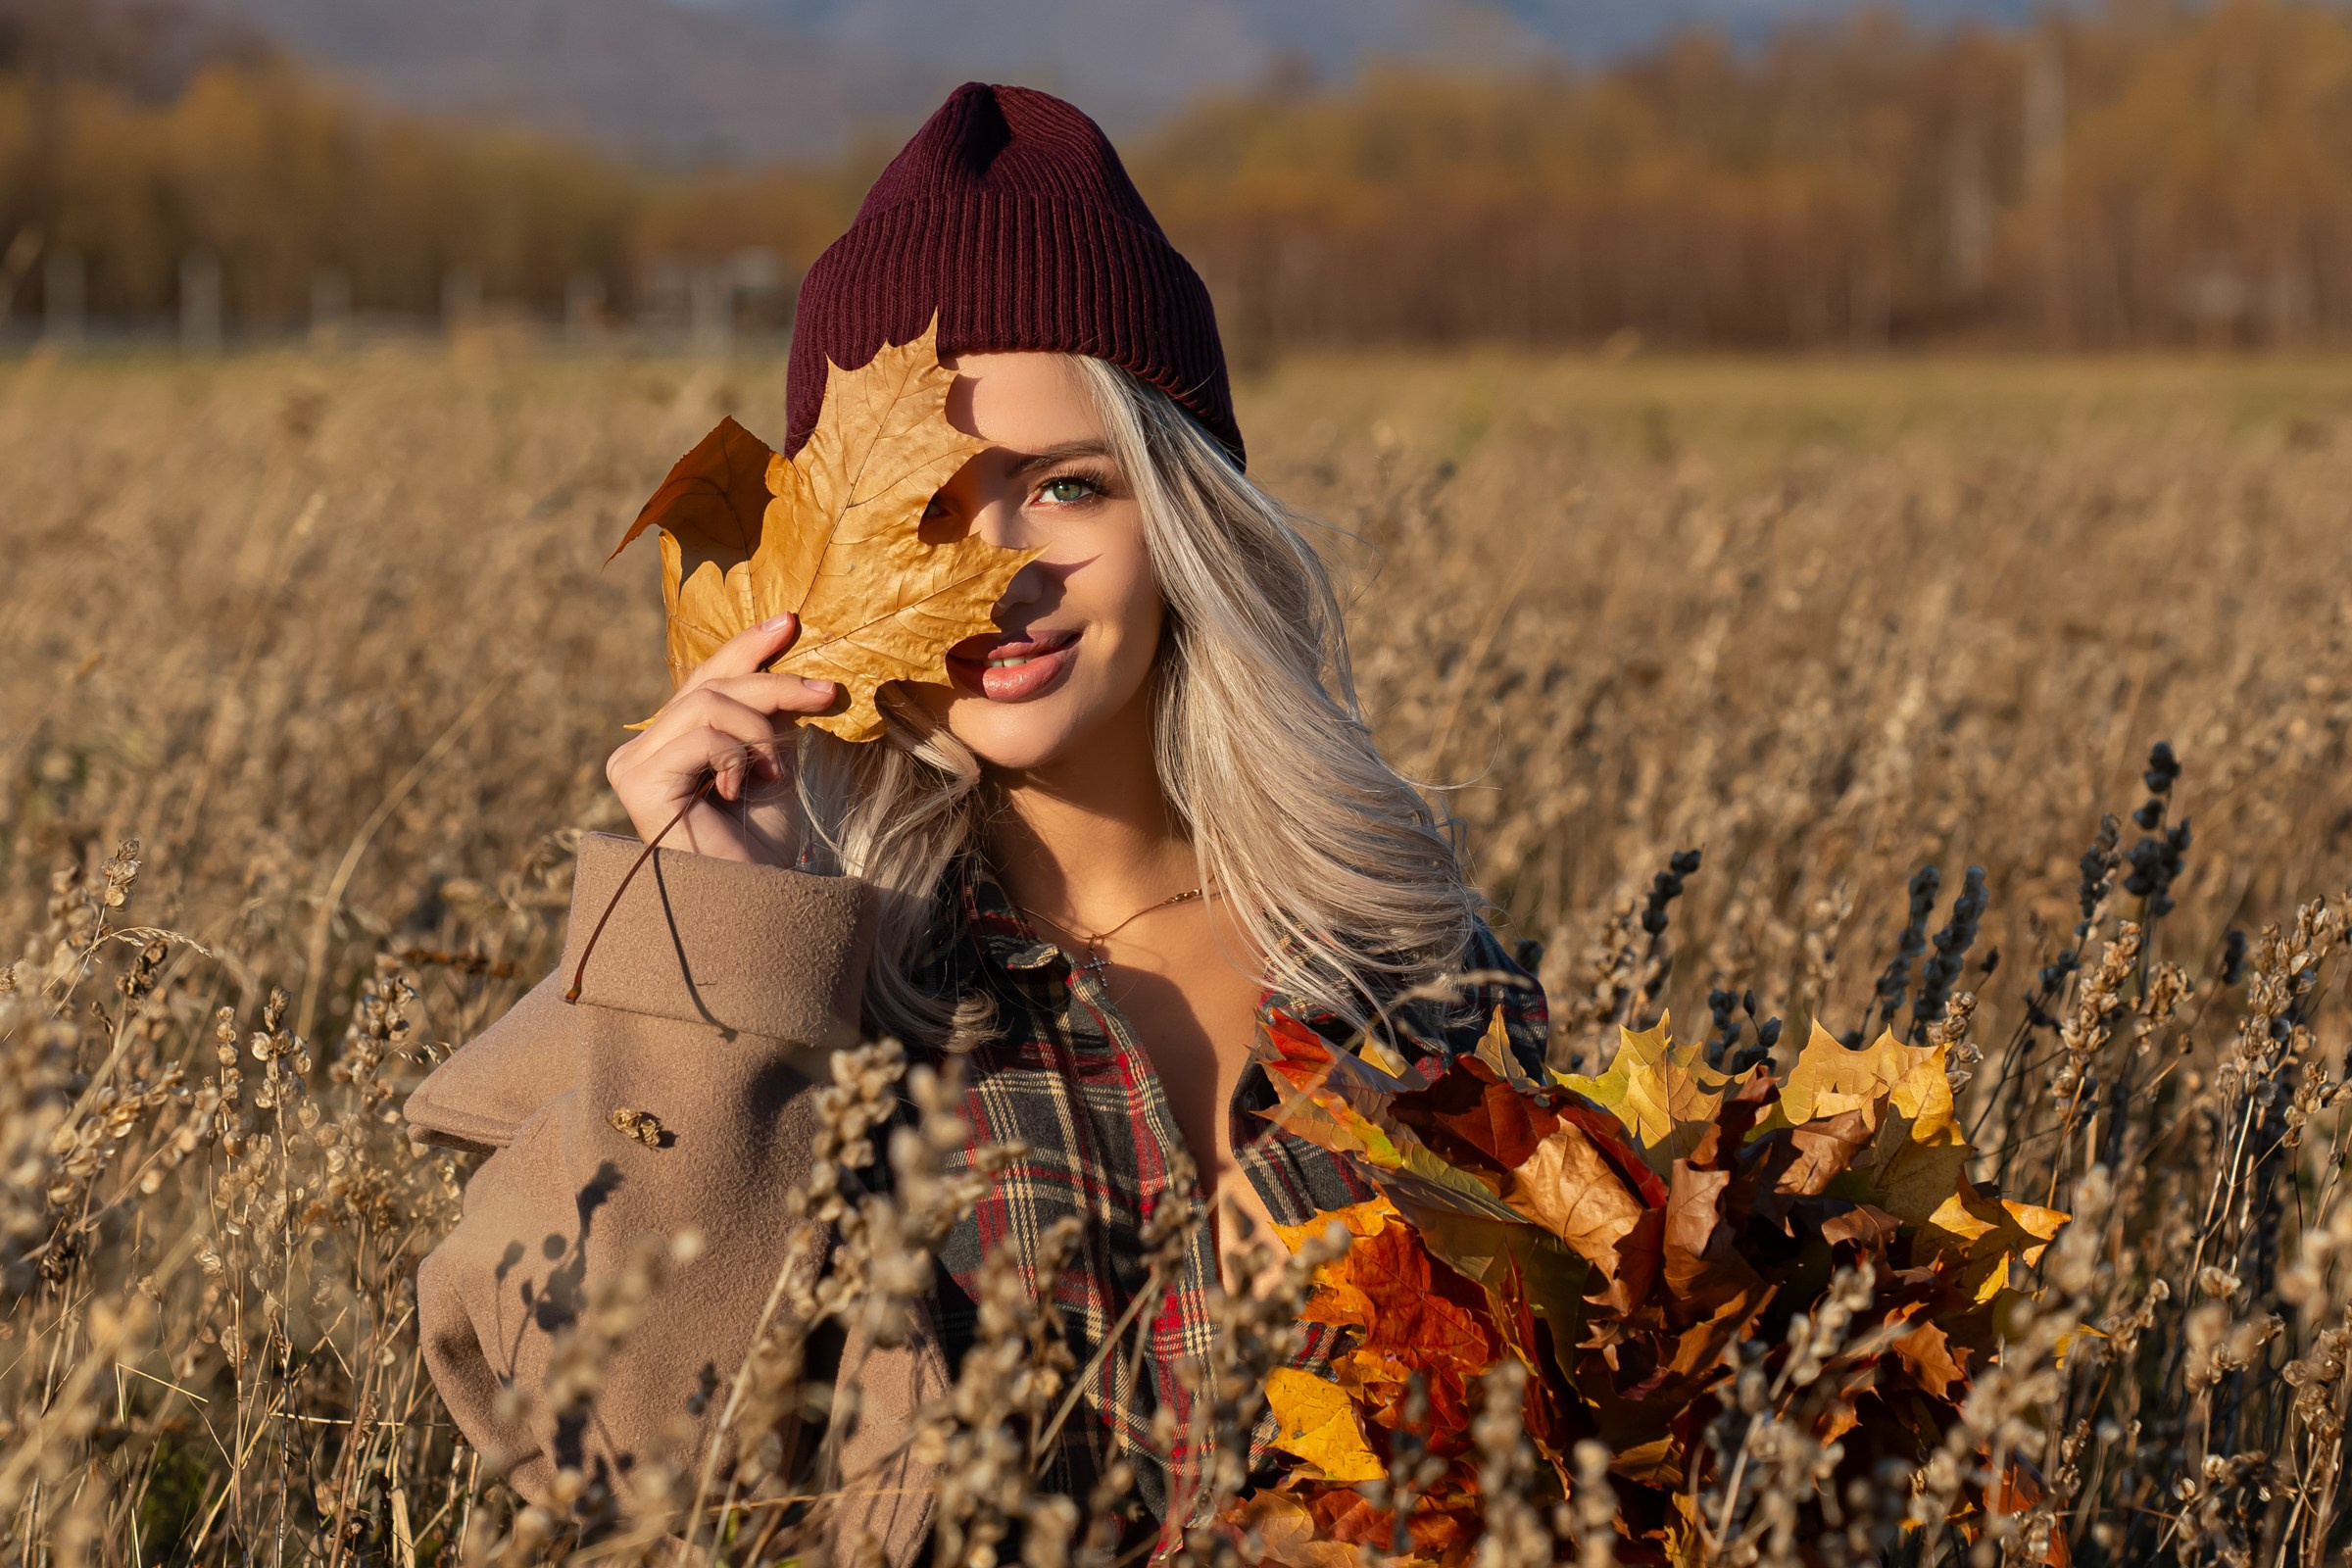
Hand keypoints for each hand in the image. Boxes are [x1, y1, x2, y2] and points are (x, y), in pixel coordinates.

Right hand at [604, 615, 837, 867]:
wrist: (755, 903)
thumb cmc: (763, 846)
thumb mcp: (773, 762)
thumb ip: (767, 715)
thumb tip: (785, 658)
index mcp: (670, 744)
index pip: (706, 680)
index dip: (746, 647)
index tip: (790, 623)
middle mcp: (640, 750)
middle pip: (710, 686)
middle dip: (775, 685)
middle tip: (826, 694)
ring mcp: (631, 764)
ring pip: (707, 704)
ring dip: (759, 731)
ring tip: (775, 771)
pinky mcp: (636, 780)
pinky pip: (700, 735)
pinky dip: (737, 755)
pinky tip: (744, 789)